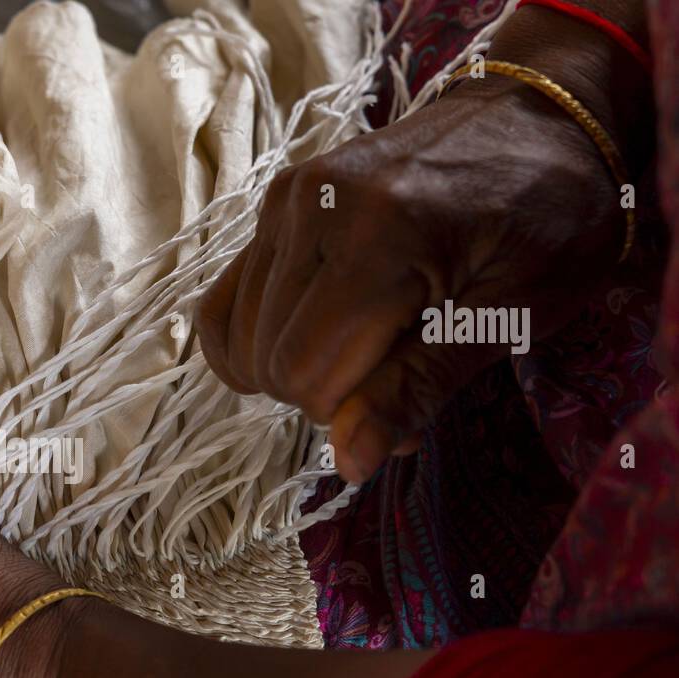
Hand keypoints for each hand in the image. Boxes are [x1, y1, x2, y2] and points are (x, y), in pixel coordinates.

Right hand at [195, 6, 649, 483]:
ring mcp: (284, 201)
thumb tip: (347, 464)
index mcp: (384, 231)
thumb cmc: (549, 219)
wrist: (538, 118)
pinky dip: (254, 342)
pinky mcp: (271, 206)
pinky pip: (224, 304)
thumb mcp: (516, 314)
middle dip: (327, 391)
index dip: (351, 412)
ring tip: (365, 342)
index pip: (306, 374)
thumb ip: (422, 386)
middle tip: (399, 364)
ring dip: (295, 367)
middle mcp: (315, 207)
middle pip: (271, 362)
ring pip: (241, 340)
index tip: (411, 394)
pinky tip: (302, 340)